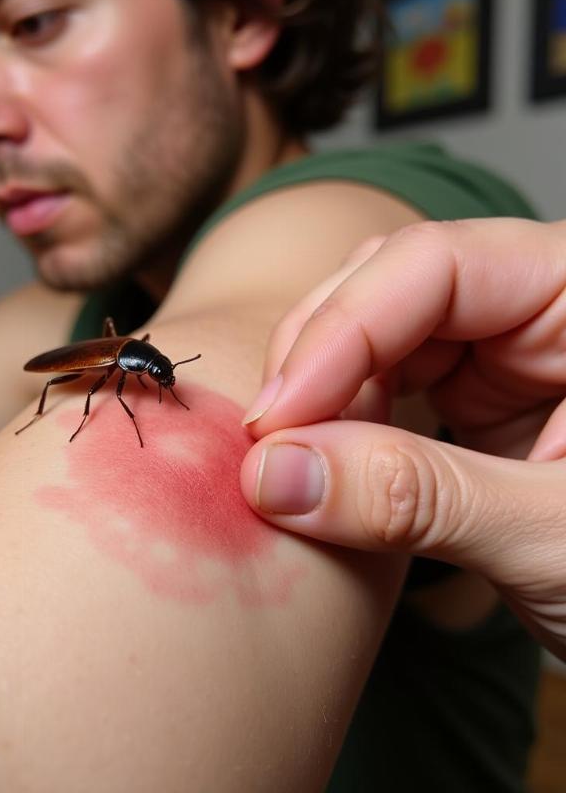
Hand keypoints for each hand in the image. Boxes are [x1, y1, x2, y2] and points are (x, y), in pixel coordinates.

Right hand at [239, 218, 565, 659]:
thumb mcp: (560, 539)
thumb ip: (418, 498)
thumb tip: (275, 477)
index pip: (439, 266)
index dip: (343, 332)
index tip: (278, 418)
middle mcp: (544, 304)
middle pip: (392, 285)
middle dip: (318, 358)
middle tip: (269, 442)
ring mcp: (507, 349)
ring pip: (376, 332)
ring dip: (318, 391)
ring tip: (290, 457)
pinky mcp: (478, 396)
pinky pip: (384, 383)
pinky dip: (339, 420)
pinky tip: (324, 460)